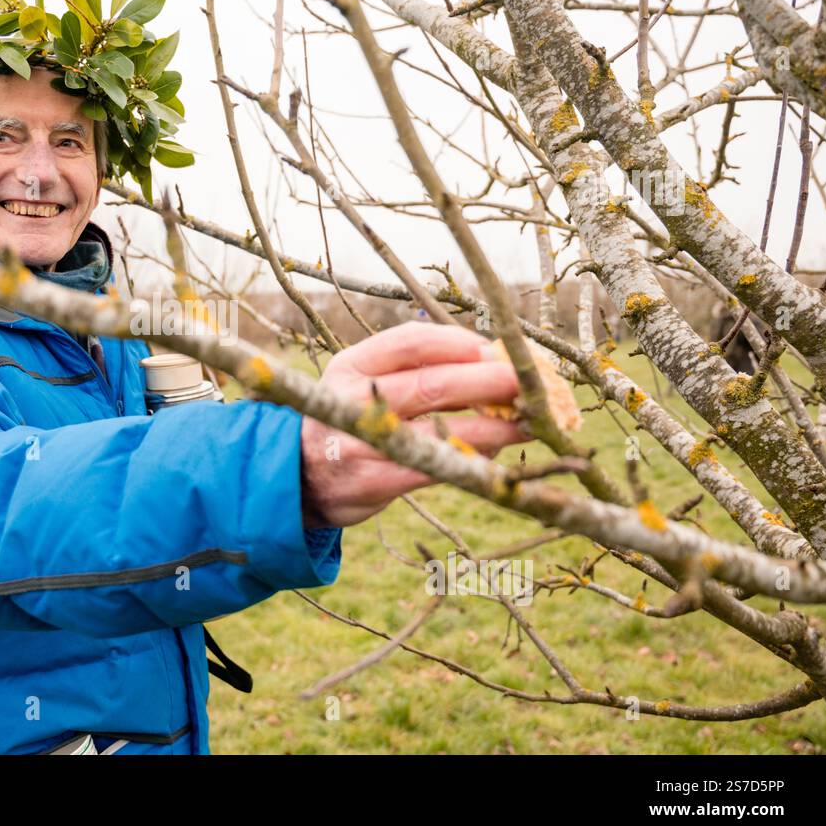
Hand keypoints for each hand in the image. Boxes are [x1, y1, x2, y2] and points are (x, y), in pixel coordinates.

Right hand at [300, 321, 531, 527]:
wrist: (297, 476)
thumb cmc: (349, 420)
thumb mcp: (363, 383)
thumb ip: (414, 370)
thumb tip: (491, 361)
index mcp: (352, 366)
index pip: (411, 343)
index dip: (460, 344)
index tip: (498, 350)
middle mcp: (351, 400)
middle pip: (430, 384)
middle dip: (487, 381)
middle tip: (528, 382)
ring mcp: (359, 443)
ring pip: (436, 431)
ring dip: (491, 426)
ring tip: (527, 423)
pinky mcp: (370, 482)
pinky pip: (431, 469)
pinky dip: (468, 461)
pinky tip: (493, 457)